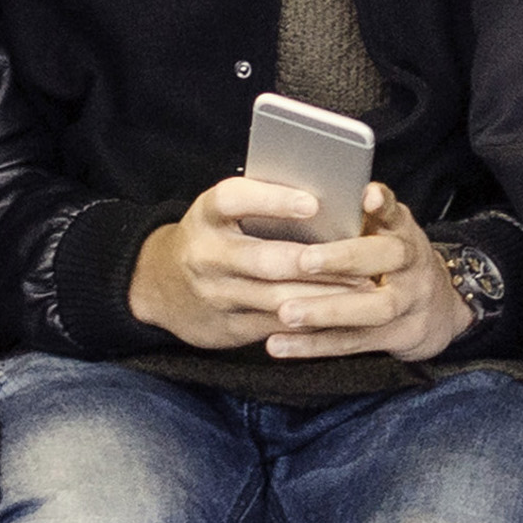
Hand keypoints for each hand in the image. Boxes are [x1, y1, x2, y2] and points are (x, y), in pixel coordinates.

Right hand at [129, 171, 358, 353]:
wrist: (158, 287)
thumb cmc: (211, 237)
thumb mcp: (221, 214)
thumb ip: (259, 205)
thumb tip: (327, 194)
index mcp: (206, 216)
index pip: (235, 200)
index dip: (273, 200)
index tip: (313, 203)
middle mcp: (207, 255)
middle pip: (265, 260)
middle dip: (317, 263)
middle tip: (360, 259)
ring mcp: (217, 295)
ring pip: (278, 299)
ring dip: (325, 296)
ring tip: (363, 288)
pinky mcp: (229, 328)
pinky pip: (277, 326)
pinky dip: (313, 321)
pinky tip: (342, 314)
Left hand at [260, 185, 467, 363]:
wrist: (440, 308)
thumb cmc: (394, 261)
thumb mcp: (388, 233)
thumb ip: (358, 217)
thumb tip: (303, 194)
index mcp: (403, 234)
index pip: (396, 214)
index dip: (383, 206)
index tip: (367, 197)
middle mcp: (410, 267)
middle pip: (385, 261)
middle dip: (344, 259)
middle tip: (304, 261)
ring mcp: (406, 304)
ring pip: (371, 310)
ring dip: (326, 311)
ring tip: (286, 312)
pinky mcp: (394, 336)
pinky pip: (352, 343)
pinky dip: (314, 345)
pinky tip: (279, 343)